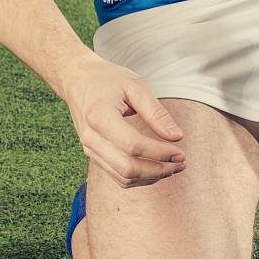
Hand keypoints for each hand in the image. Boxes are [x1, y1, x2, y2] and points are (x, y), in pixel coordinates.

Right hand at [58, 56, 185, 185]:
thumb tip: (178, 137)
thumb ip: (156, 112)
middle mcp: (91, 137)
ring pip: (122, 177)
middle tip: (181, 163)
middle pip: (127, 168)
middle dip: (158, 170)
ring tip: (174, 167)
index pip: (132, 145)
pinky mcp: (93, 155)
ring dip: (151, 177)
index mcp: (99, 116)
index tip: (181, 152)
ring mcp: (89, 149)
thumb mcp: (135, 86)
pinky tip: (157, 168)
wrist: (77, 80)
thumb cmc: (107, 79)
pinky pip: (117, 176)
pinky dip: (140, 178)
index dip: (160, 153)